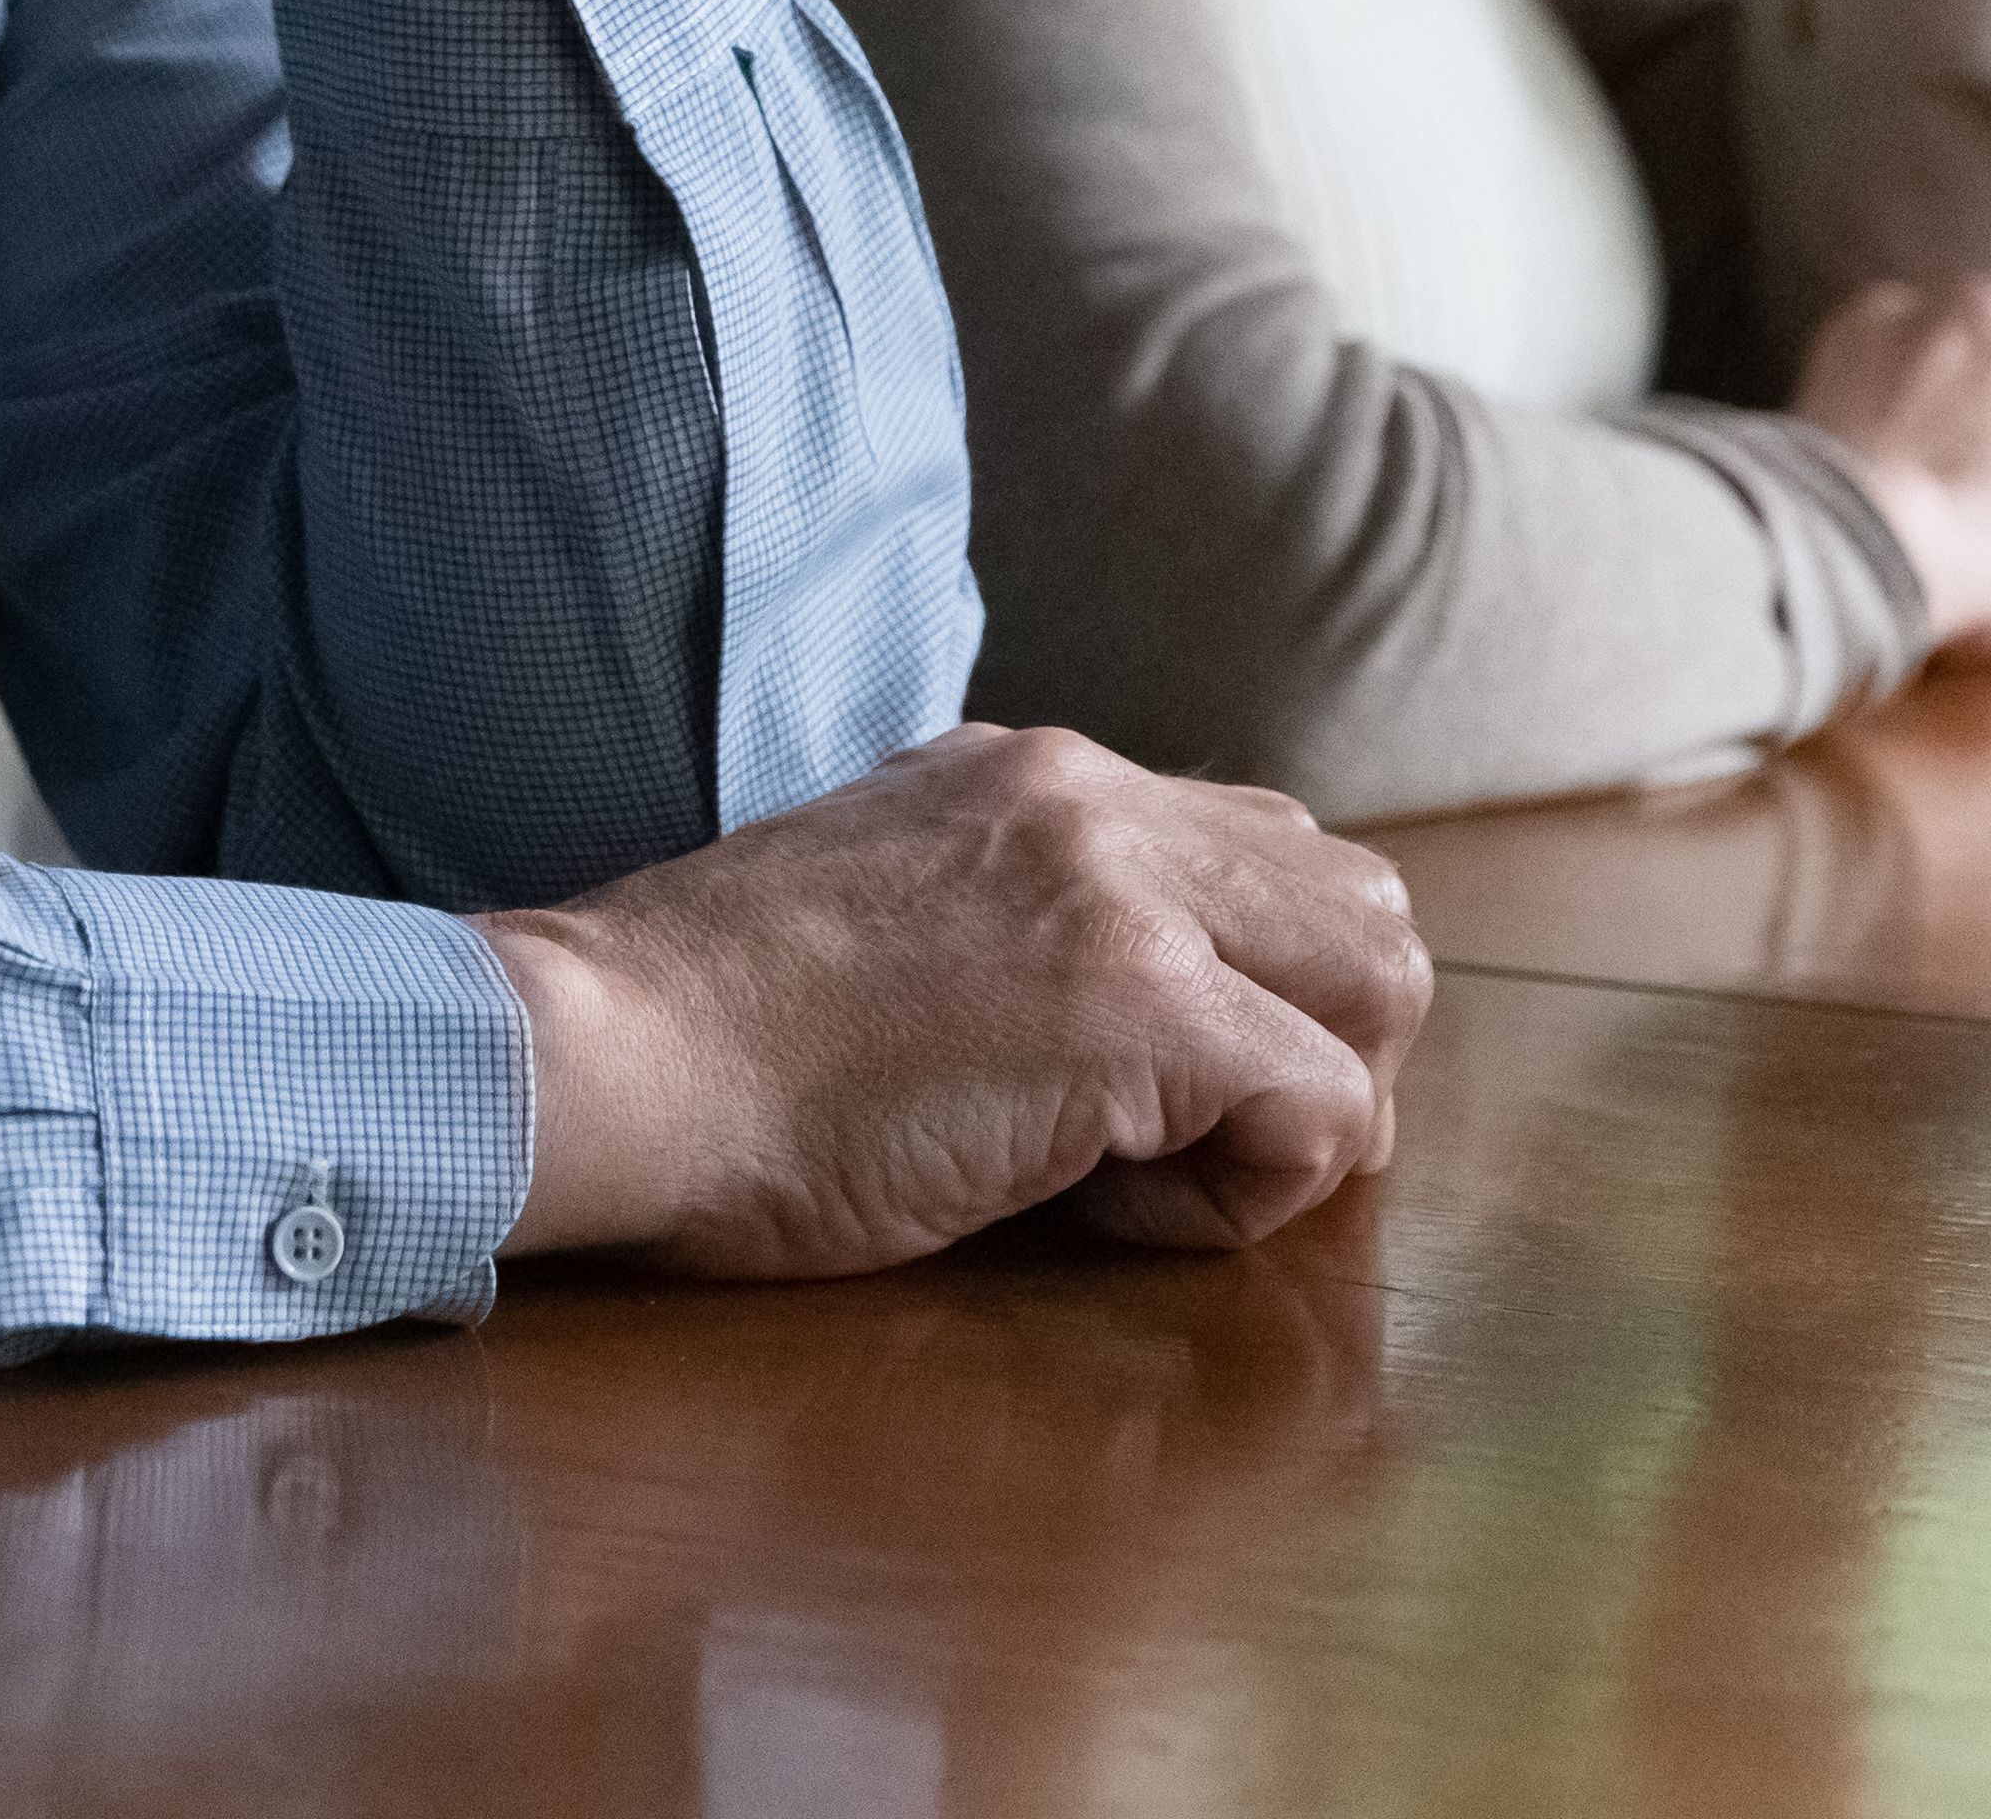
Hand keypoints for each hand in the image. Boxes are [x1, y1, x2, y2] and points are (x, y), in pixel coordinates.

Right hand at [475, 727, 1436, 1276]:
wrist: (611, 1055)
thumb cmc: (702, 1040)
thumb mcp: (876, 911)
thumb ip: (996, 920)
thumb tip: (1090, 1025)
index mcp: (1031, 778)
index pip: (1254, 851)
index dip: (1246, 993)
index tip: (1137, 1095)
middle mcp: (1096, 802)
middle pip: (1356, 903)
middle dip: (1323, 1047)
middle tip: (1196, 1151)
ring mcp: (1126, 897)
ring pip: (1379, 982)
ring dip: (1306, 1106)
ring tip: (1155, 1177)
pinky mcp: (1140, 1010)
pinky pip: (1323, 1112)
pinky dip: (1250, 1194)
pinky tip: (1103, 1212)